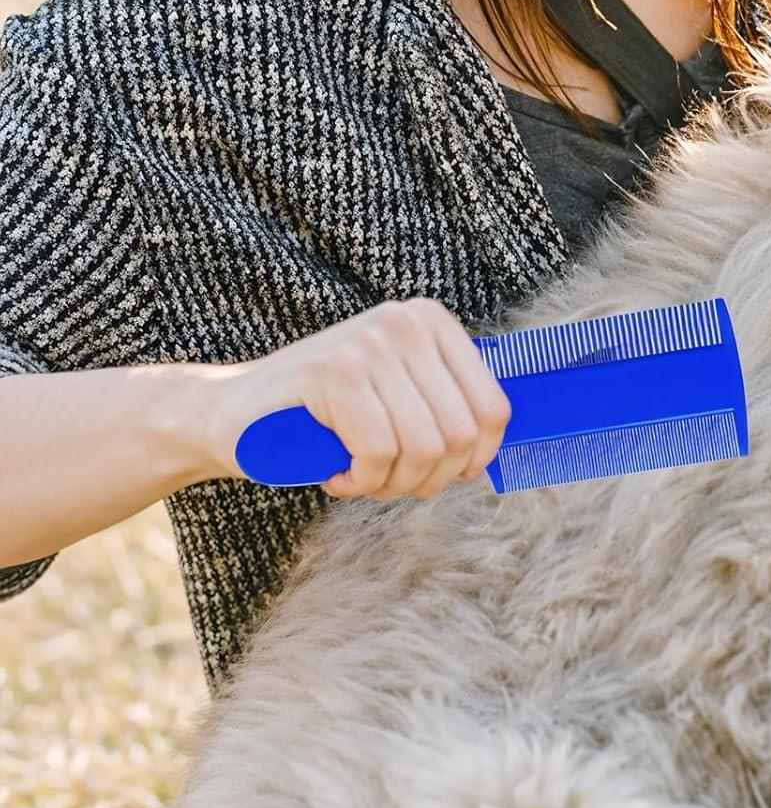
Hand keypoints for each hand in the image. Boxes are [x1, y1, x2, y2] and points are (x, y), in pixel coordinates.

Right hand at [198, 298, 511, 499]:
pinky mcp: (335, 372)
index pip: (493, 406)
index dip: (477, 458)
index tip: (446, 475)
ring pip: (423, 447)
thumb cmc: (324, 416)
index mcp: (432, 324)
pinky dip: (360, 481)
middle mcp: (407, 323)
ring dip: (391, 483)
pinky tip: (335, 473)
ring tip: (360, 476)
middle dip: (429, 477)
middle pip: (460, 433)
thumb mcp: (396, 398)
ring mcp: (371, 344)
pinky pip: (378, 452)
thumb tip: (501, 446)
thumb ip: (445, 407)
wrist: (232, 414)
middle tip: (389, 483)